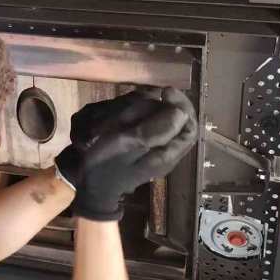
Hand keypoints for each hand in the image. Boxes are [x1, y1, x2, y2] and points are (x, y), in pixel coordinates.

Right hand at [55, 88, 197, 220]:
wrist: (89, 187)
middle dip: (158, 106)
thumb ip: (156, 129)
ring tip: (125, 114)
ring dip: (145, 111)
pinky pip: (147, 126)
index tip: (164, 91)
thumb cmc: (105, 165)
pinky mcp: (142, 147)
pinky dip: (136, 117)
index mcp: (167, 154)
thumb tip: (181, 112)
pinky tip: (122, 119)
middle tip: (138, 102)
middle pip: (176, 120)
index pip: (190, 125)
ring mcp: (155, 150)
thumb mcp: (128, 144)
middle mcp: (166, 152)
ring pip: (160, 120)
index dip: (182, 104)